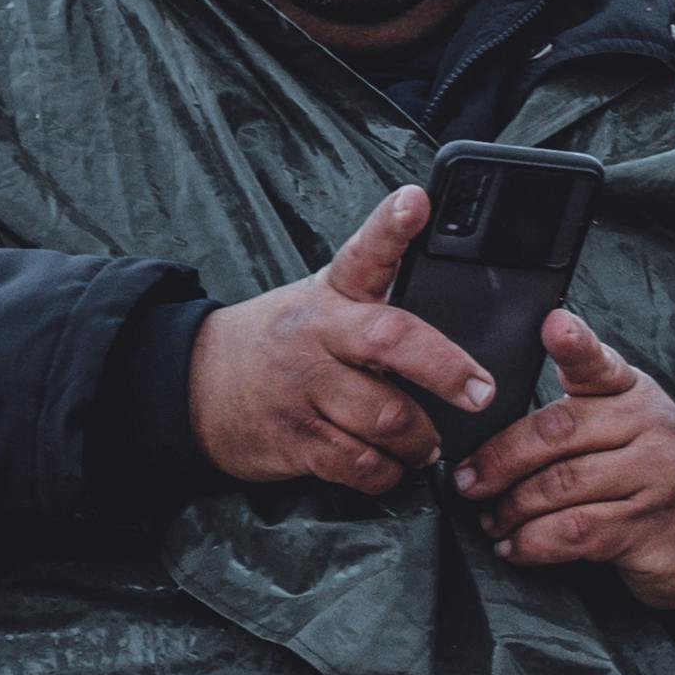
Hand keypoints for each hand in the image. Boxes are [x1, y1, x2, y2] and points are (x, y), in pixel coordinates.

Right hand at [183, 182, 498, 495]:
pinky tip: (390, 466)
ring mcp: (301, 387)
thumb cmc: (286, 344)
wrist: (195, 384)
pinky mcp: (293, 438)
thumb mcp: (323, 304)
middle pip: (390, 340)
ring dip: (421, 441)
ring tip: (427, 443)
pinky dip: (387, 473)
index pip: (365, 251)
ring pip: (387, 419)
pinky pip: (361, 464)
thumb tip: (468, 318)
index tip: (417, 201)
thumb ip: (379, 304)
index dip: (393, 227)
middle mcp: (316, 333)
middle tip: (480, 391)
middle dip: (445, 368)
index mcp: (331, 293)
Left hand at [451, 313, 674, 609]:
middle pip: (557, 433)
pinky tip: (516, 547)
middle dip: (500, 460)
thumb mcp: (621, 424)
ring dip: (512, 508)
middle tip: (468, 482)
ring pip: (559, 487)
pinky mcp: (646, 530)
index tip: (555, 326)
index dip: (575, 344)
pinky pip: (573, 532)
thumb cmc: (643, 470)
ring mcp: (653, 480)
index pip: (597, 363)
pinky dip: (533, 543)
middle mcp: (649, 427)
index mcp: (632, 392)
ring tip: (491, 520)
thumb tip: (485, 419)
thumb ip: (569, 411)